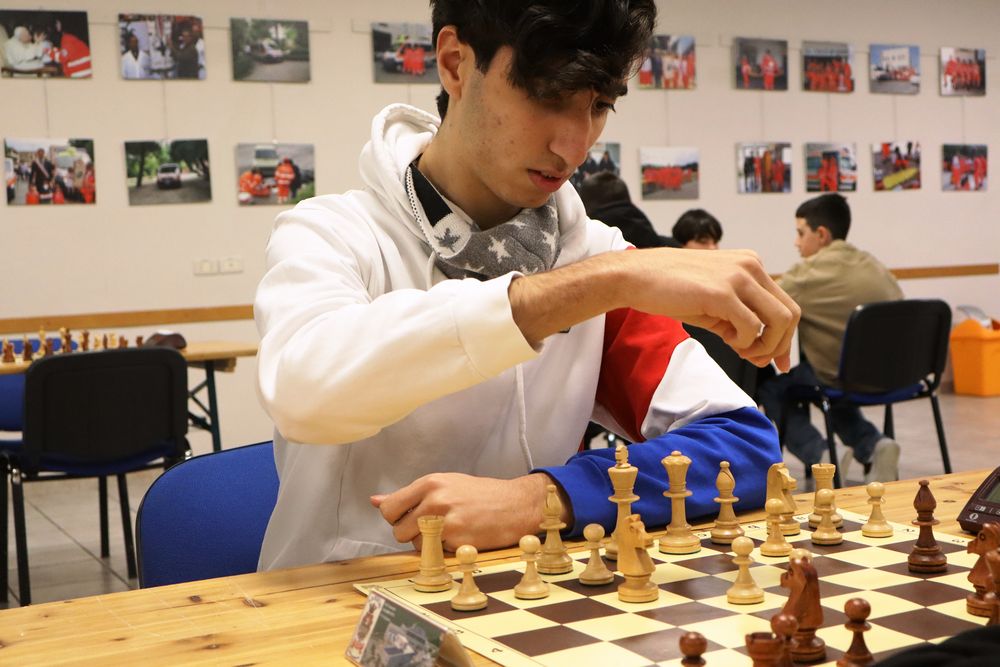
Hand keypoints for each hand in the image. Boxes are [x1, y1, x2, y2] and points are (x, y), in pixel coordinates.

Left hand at [370, 472, 564, 551]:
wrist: (516, 504)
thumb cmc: (479, 494)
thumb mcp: (444, 485)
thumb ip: (409, 495)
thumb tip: (374, 501)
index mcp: (430, 483)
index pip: (389, 509)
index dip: (396, 518)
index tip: (410, 518)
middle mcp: (435, 500)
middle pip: (397, 530)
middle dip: (410, 534)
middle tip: (432, 527)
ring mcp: (446, 521)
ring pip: (415, 544)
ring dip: (427, 544)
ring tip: (449, 531)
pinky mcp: (458, 540)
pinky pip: (436, 554)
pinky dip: (445, 551)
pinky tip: (461, 538)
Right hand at [620, 248, 799, 370]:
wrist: (635, 277)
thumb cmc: (669, 289)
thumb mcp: (713, 302)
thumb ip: (738, 321)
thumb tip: (759, 350)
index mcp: (751, 265)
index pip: (785, 304)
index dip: (785, 337)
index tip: (777, 362)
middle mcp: (751, 266)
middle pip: (790, 313)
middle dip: (780, 345)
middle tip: (760, 362)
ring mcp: (738, 277)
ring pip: (779, 320)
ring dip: (765, 345)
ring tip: (741, 351)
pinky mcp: (722, 292)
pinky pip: (751, 327)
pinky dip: (744, 342)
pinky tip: (726, 340)